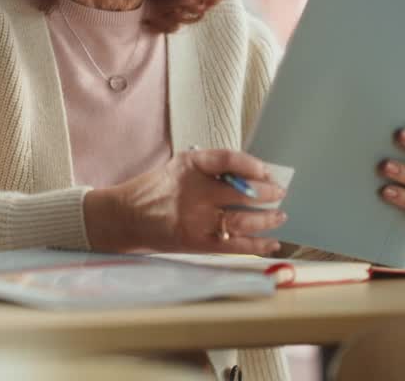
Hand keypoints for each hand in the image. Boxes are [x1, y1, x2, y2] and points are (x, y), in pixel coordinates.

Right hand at [97, 148, 287, 255]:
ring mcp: (194, 219)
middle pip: (242, 191)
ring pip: (242, 220)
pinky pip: (235, 245)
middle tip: (279, 193)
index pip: (228, 159)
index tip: (265, 171)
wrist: (125, 216)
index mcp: (188, 166)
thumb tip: (252, 176)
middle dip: (268, 193)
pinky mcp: (195, 242)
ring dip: (267, 219)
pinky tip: (271, 243)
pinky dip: (257, 245)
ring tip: (279, 216)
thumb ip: (209, 169)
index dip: (252, 164)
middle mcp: (192, 191)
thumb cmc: (155, 190)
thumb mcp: (178, 167)